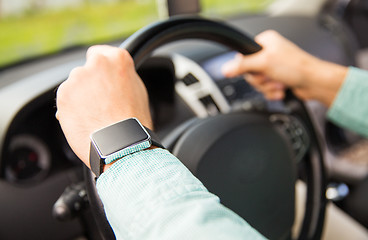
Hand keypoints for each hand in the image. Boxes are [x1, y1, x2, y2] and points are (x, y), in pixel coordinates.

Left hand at [56, 45, 151, 166]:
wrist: (121, 144)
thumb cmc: (133, 122)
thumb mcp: (138, 91)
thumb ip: (122, 77)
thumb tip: (113, 77)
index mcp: (118, 59)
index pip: (99, 53)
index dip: (99, 69)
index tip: (100, 78)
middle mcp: (97, 64)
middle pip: (86, 71)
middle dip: (89, 85)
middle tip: (101, 104)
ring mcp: (78, 78)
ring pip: (74, 86)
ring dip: (79, 97)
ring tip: (94, 116)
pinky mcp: (64, 94)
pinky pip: (65, 100)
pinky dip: (70, 109)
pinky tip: (85, 121)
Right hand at [222, 30, 347, 105]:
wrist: (314, 83)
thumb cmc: (297, 68)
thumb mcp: (264, 63)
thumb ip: (242, 66)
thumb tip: (225, 69)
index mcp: (265, 42)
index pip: (243, 56)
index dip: (248, 67)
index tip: (256, 70)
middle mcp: (269, 53)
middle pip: (250, 72)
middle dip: (261, 80)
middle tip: (270, 77)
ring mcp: (273, 67)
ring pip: (257, 83)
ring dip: (267, 87)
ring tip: (279, 83)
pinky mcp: (277, 79)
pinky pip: (265, 89)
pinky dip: (272, 92)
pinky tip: (281, 89)